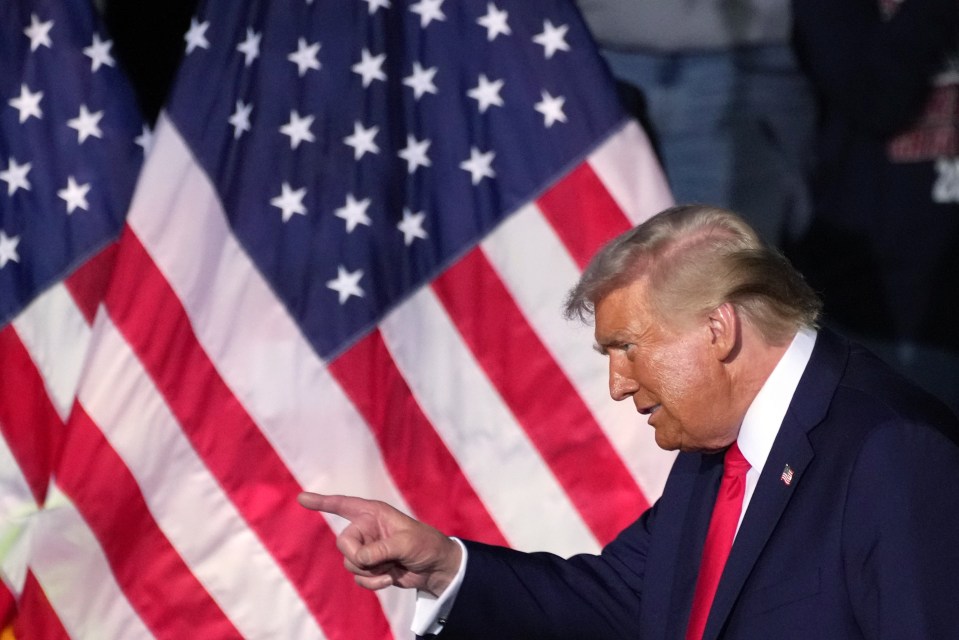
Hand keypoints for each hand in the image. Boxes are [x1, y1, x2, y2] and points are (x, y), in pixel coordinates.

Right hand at [297, 492, 462, 596]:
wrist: (435, 568)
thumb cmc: (425, 545)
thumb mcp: (405, 543)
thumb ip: (379, 549)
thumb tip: (358, 559)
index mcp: (373, 513)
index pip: (343, 505)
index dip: (322, 502)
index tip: (301, 498)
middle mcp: (366, 529)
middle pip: (344, 543)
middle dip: (360, 557)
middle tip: (381, 560)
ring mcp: (366, 549)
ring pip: (350, 564)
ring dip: (371, 571)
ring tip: (391, 566)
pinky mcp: (369, 568)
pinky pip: (358, 578)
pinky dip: (373, 582)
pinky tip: (390, 578)